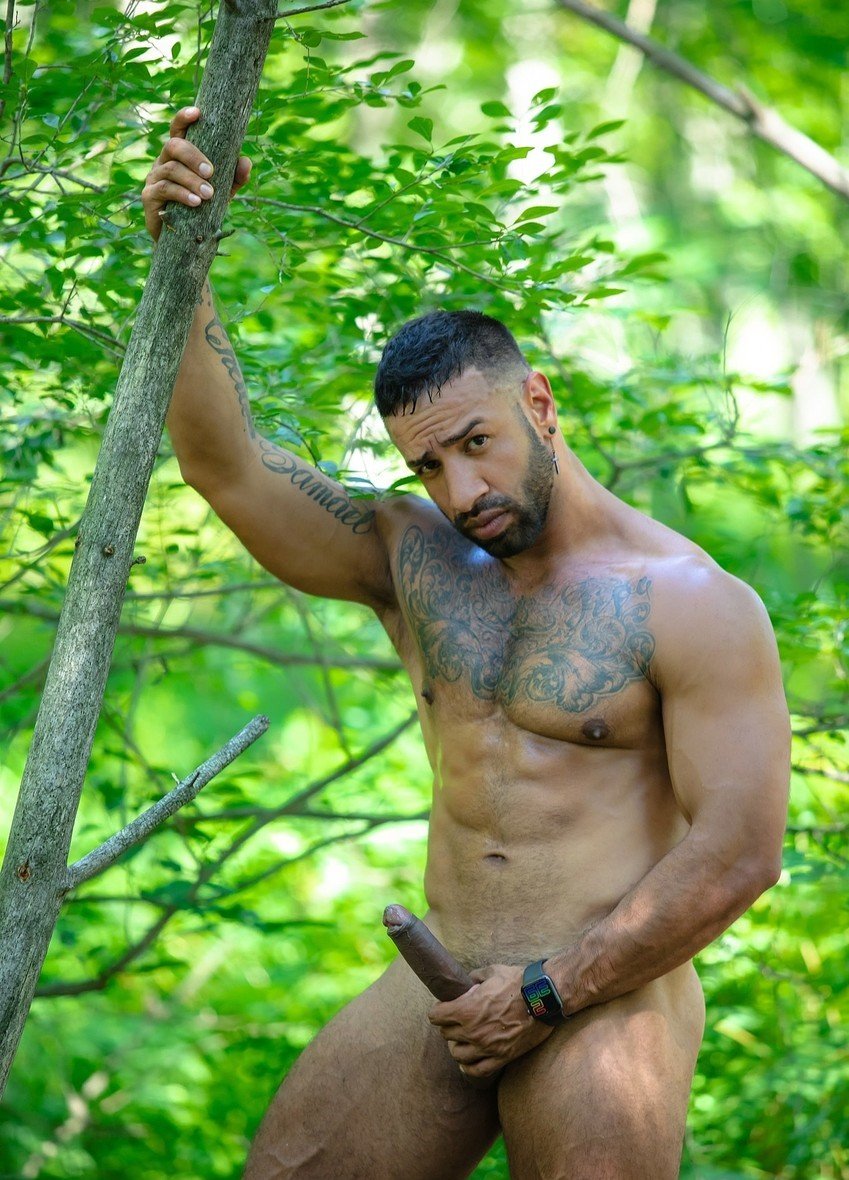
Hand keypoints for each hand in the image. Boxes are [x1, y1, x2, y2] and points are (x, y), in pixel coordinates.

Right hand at [141, 106, 250, 240]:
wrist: (185, 241)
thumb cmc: (203, 210)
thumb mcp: (223, 192)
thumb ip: (235, 177)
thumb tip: (246, 161)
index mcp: (179, 155)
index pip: (178, 130)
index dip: (184, 118)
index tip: (198, 113)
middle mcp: (164, 161)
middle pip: (174, 145)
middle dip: (193, 156)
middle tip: (210, 172)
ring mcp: (154, 178)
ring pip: (171, 169)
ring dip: (192, 180)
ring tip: (209, 195)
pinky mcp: (149, 197)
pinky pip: (164, 189)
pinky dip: (182, 194)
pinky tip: (196, 202)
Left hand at [428, 964, 552, 1079]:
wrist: (543, 999)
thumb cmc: (518, 982)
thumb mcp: (492, 972)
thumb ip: (475, 977)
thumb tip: (468, 981)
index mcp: (466, 1009)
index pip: (436, 1017)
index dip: (438, 1011)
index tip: (443, 1008)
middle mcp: (472, 1031)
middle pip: (446, 1035)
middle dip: (448, 1026)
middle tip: (456, 1021)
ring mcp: (486, 1047)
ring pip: (457, 1055)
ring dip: (457, 1046)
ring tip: (463, 1040)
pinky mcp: (501, 1057)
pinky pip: (477, 1070)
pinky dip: (469, 1067)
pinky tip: (469, 1060)